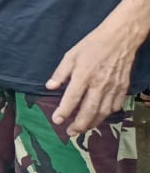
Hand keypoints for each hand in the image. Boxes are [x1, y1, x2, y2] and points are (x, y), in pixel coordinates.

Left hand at [46, 21, 138, 135]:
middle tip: (70, 133)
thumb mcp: (71, 55)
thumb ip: (60, 73)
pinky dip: (107, 115)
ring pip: (103, 112)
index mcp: (84, 75)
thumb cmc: (93, 45)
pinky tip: (99, 117)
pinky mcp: (123, 88)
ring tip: (82, 128)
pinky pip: (115, 106)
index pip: (72, 98)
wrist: (120, 39)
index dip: (63, 111)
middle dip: (79, 124)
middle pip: (89, 110)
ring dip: (92, 123)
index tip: (57, 120)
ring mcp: (113, 87)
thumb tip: (49, 87)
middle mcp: (99, 84)